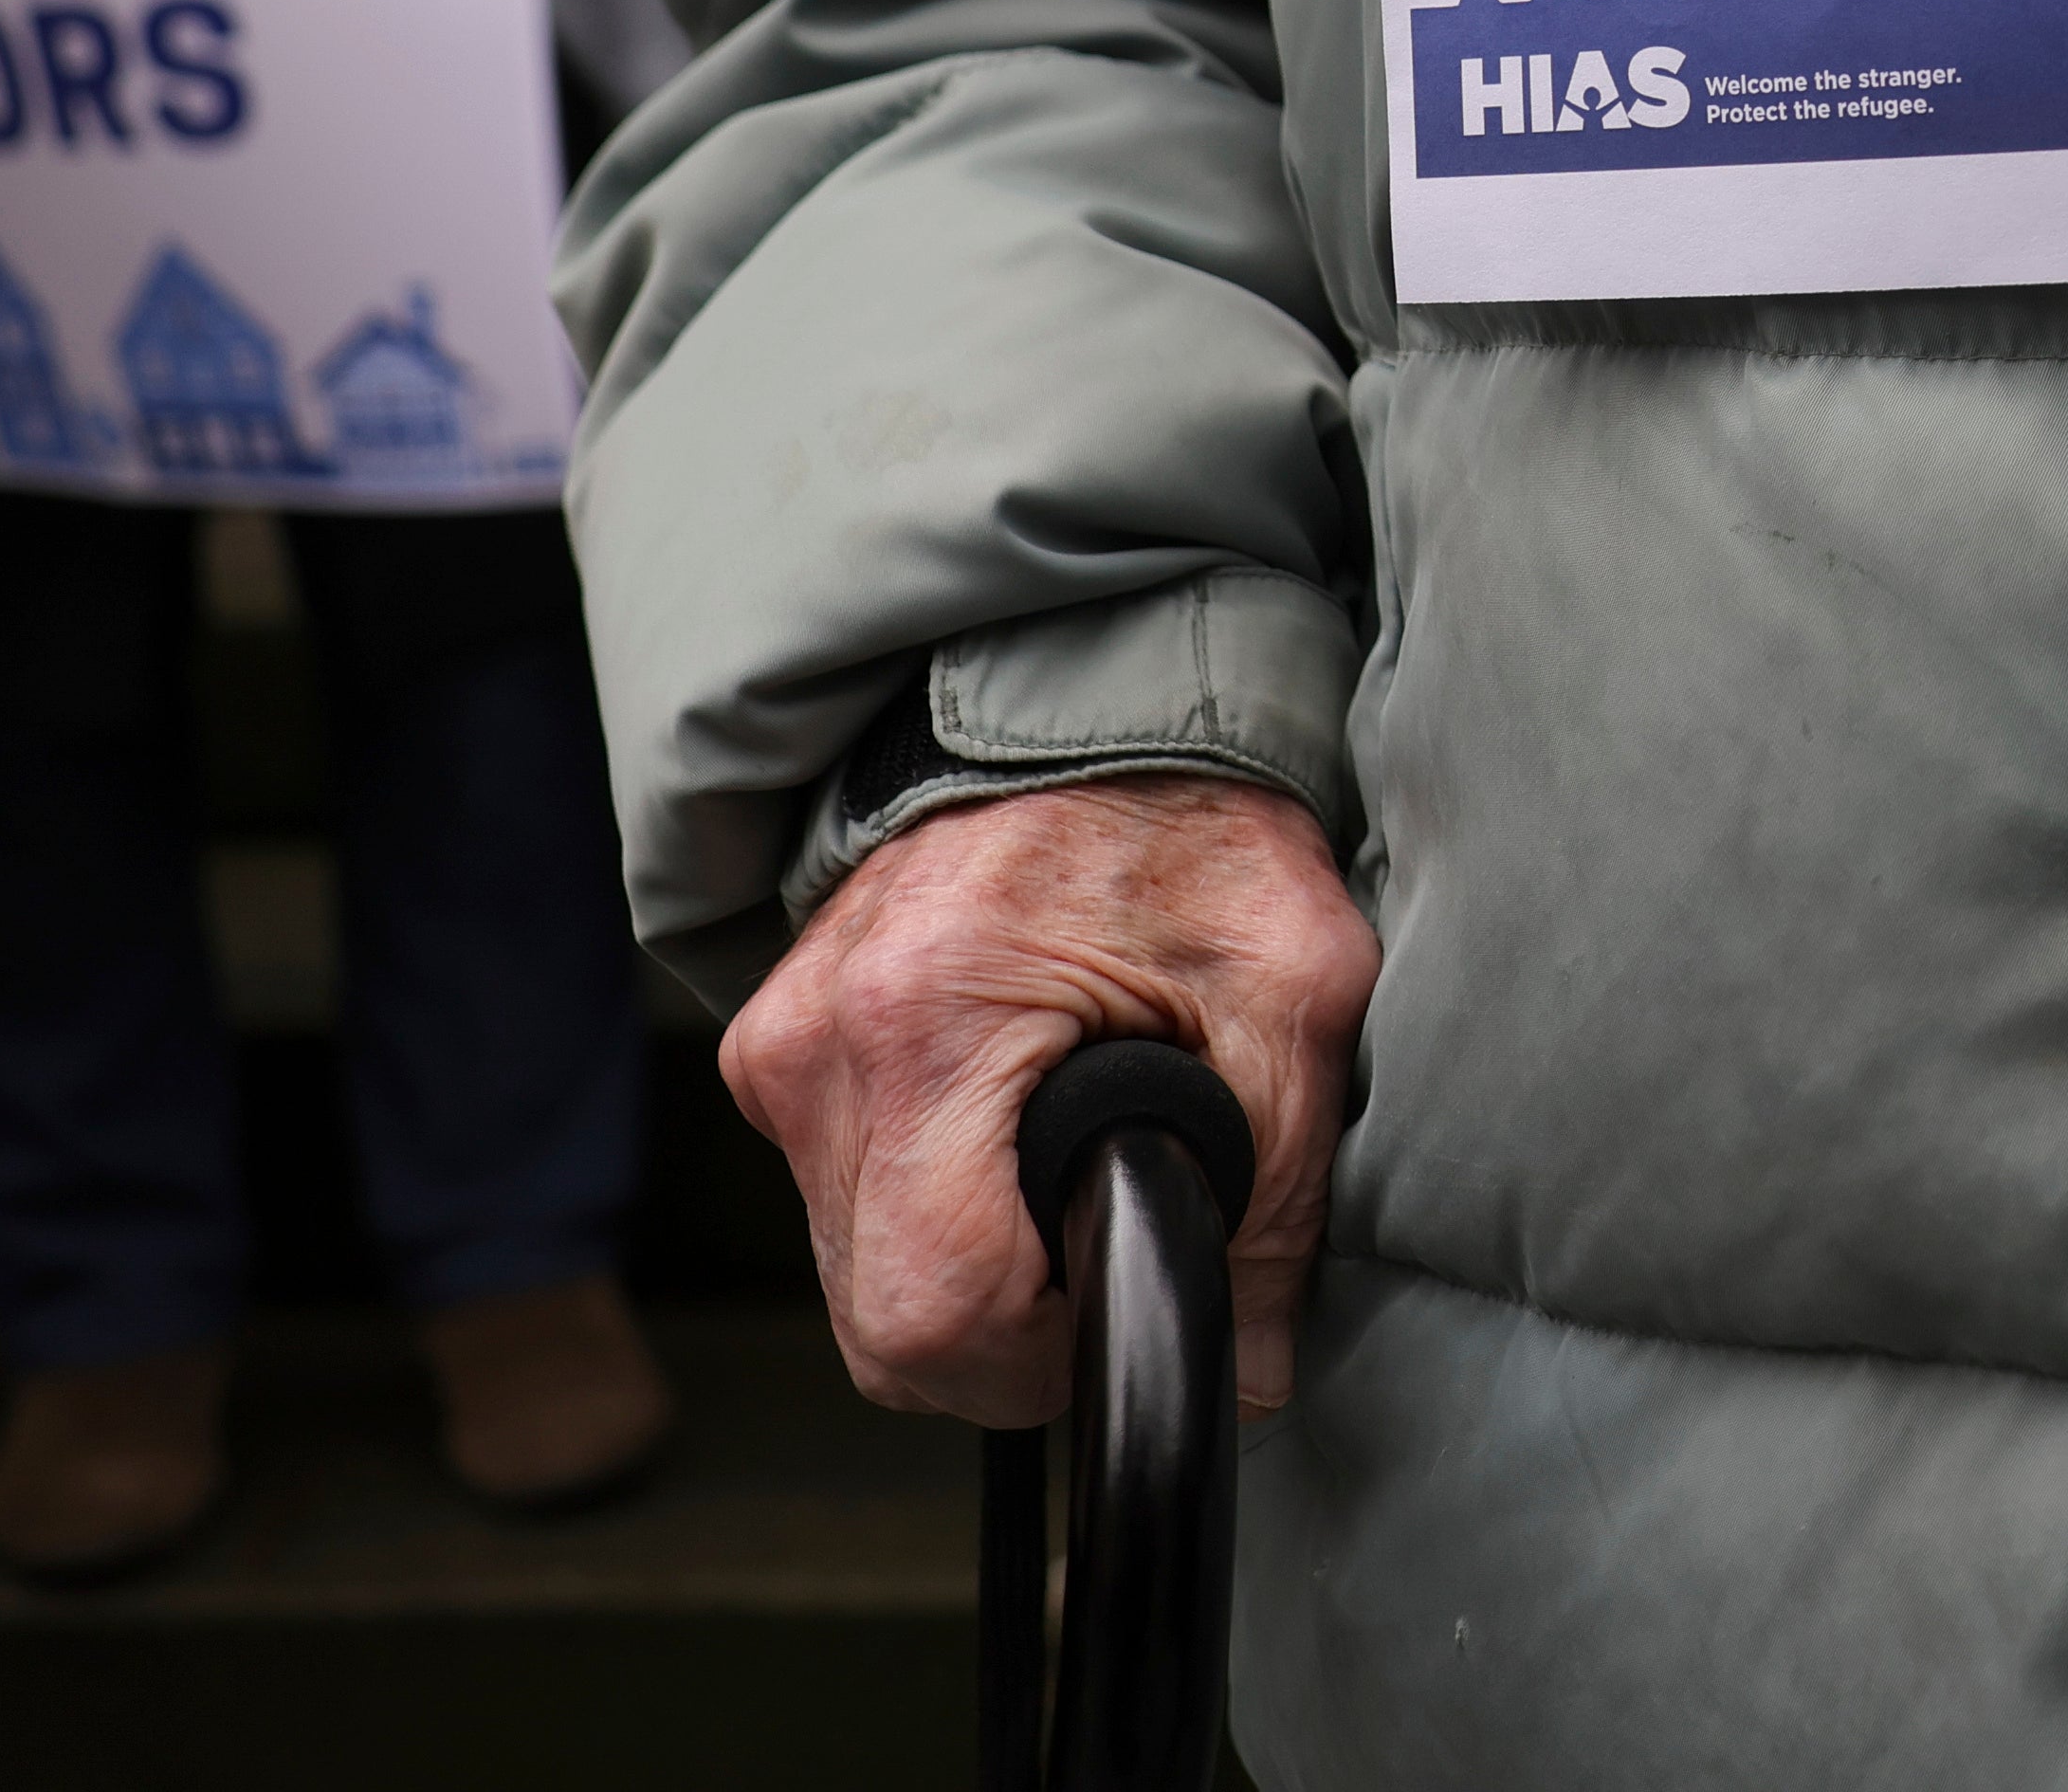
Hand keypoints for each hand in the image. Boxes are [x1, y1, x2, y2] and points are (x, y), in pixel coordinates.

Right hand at [719, 771, 1376, 1426]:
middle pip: (882, 1325)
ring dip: (968, 1276)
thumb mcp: (1291, 991)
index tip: (1119, 1299)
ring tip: (1069, 1172)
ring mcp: (778, 1044)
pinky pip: (842, 1203)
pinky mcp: (775, 1045)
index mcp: (924, 1022)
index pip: (934, 1310)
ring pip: (855, 1280)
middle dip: (1010, 1338)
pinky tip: (1009, 1137)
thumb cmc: (1197, 824)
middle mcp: (815, 1043)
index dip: (1043, 1357)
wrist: (1098, 697)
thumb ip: (1281, 1190)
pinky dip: (930, 1210)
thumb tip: (1250, 1369)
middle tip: (1109, 1245)